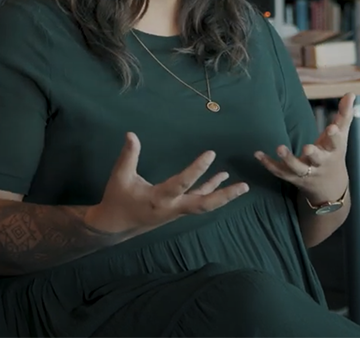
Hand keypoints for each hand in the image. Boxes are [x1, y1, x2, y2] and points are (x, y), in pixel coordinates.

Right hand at [87, 132, 248, 235]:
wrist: (115, 225)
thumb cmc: (118, 199)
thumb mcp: (120, 177)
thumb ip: (128, 156)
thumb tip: (131, 134)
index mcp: (159, 198)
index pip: (182, 183)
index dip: (197, 169)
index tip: (211, 154)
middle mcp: (173, 207)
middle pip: (203, 204)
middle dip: (224, 196)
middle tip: (244, 187)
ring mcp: (177, 211)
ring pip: (204, 205)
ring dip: (223, 195)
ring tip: (242, 186)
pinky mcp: (178, 209)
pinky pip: (198, 200)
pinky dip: (210, 190)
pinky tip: (222, 178)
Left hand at [255, 92, 354, 204]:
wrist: (329, 188)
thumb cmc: (334, 154)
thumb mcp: (342, 137)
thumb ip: (344, 115)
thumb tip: (351, 93)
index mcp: (334, 152)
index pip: (336, 143)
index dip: (334, 136)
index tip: (332, 127)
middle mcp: (320, 164)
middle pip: (317, 159)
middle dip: (313, 154)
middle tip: (307, 148)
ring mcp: (306, 173)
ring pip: (296, 168)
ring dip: (287, 159)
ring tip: (279, 147)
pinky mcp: (292, 178)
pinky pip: (279, 172)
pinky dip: (268, 164)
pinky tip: (258, 154)